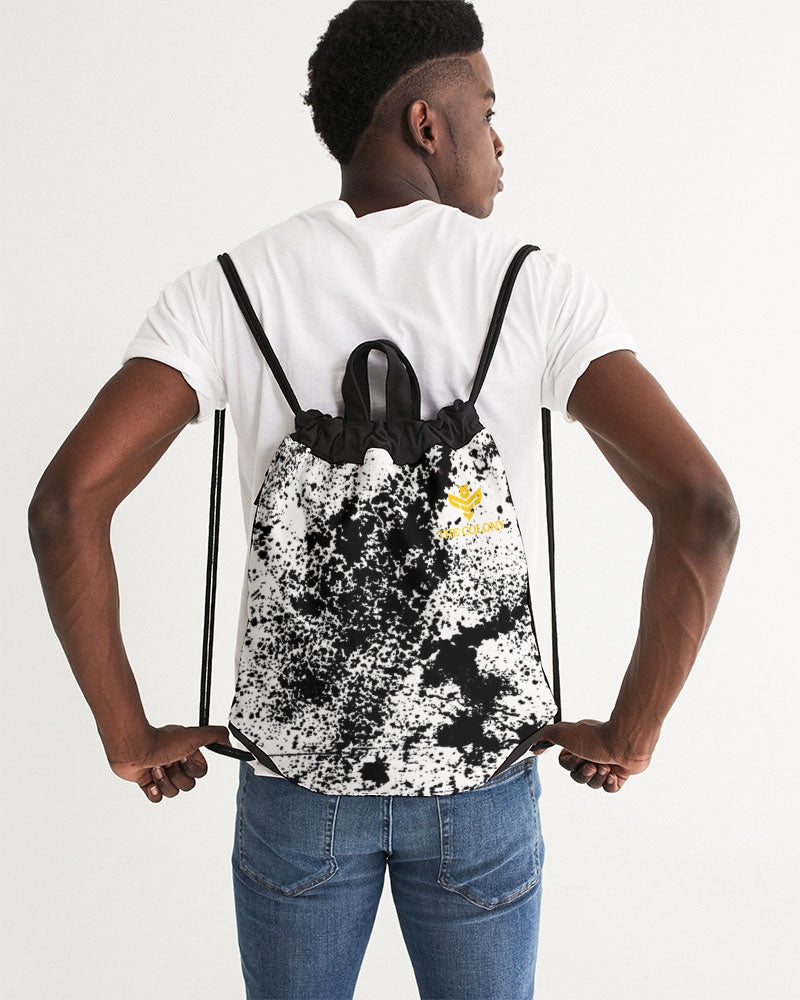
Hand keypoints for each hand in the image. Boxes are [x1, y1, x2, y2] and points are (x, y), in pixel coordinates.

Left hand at [105, 723, 231, 802]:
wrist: (135, 749)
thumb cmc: (161, 742)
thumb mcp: (194, 735)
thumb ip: (215, 735)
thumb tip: (229, 742)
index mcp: (187, 753)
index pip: (200, 772)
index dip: (192, 768)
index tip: (183, 757)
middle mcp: (176, 763)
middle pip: (188, 784)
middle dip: (177, 776)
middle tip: (168, 763)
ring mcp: (162, 774)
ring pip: (173, 792)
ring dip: (164, 781)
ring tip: (155, 768)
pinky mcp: (148, 783)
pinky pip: (157, 799)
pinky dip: (154, 792)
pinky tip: (150, 781)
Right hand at [532, 718, 652, 792]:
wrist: (625, 742)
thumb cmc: (596, 737)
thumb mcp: (563, 732)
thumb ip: (545, 736)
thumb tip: (534, 746)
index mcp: (578, 746)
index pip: (566, 766)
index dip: (571, 765)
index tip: (578, 757)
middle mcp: (591, 755)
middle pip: (578, 777)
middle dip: (584, 773)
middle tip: (592, 764)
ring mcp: (606, 765)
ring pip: (593, 784)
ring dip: (598, 777)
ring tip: (606, 766)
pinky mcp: (619, 775)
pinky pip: (609, 789)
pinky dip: (610, 784)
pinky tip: (613, 774)